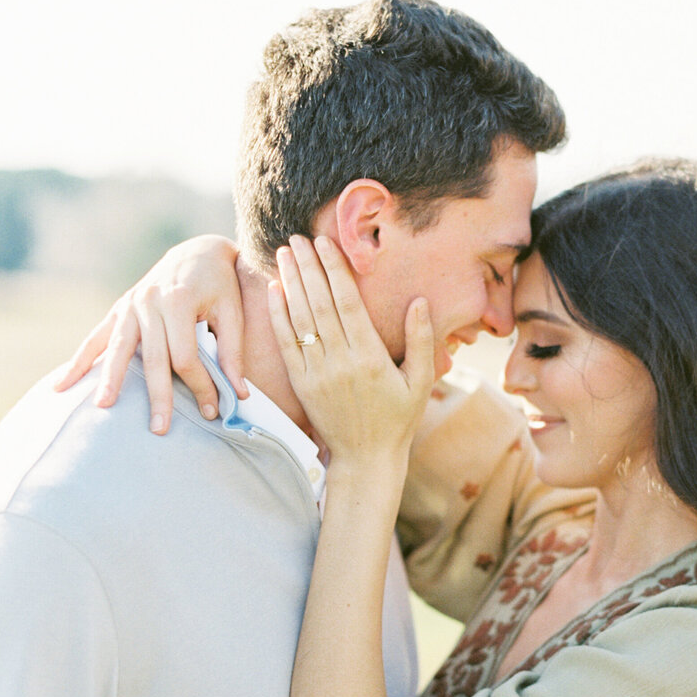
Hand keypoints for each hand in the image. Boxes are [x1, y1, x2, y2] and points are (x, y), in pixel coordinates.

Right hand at [53, 235, 246, 432]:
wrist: (198, 252)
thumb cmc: (220, 286)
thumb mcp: (232, 312)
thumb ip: (232, 352)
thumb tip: (237, 395)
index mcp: (179, 301)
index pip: (186, 356)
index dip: (200, 386)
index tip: (212, 410)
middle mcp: (149, 301)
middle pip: (153, 358)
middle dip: (158, 396)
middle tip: (159, 430)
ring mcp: (129, 304)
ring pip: (118, 349)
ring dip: (110, 379)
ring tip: (103, 406)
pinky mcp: (119, 309)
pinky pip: (96, 338)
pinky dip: (79, 362)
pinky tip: (61, 386)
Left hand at [269, 236, 434, 464]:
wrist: (366, 458)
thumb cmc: (399, 418)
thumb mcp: (420, 381)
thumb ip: (421, 340)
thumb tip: (419, 301)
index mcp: (370, 357)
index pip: (347, 302)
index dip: (334, 269)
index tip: (325, 243)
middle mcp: (339, 361)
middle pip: (318, 304)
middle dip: (307, 267)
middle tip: (297, 238)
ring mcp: (316, 373)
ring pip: (299, 319)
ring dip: (290, 282)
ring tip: (283, 253)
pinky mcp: (301, 384)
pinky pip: (285, 344)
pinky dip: (277, 315)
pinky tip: (274, 290)